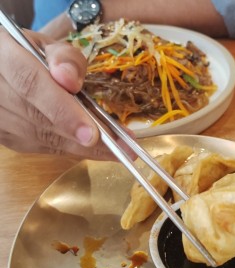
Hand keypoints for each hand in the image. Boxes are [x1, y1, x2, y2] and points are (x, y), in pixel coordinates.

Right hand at [0, 28, 135, 159]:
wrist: (2, 68)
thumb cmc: (29, 54)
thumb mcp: (49, 46)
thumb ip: (65, 58)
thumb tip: (71, 81)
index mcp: (3, 56)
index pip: (31, 85)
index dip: (62, 111)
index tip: (92, 134)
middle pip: (38, 120)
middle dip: (83, 138)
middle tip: (121, 150)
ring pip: (41, 139)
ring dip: (81, 148)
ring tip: (117, 152)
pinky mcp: (6, 137)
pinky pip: (41, 147)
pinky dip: (70, 148)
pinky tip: (94, 149)